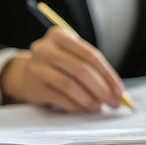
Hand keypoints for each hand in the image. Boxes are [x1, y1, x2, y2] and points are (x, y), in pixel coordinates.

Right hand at [0, 26, 125, 112]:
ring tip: (98, 108)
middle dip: (101, 89)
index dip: (108, 75)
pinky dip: (75, 106)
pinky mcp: (33, 86)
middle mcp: (45, 48)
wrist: (25, 75)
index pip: (90, 55)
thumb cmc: (58, 65)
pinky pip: (59, 98)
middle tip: (113, 103)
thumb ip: (93, 69)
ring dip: (89, 100)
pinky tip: (83, 109)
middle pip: (81, 70)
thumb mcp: (72, 57)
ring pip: (70, 85)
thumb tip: (116, 92)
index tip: (120, 91)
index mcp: (59, 35)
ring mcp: (36, 67)